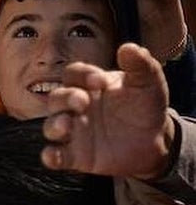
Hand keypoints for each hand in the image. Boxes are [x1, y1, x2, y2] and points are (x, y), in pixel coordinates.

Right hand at [42, 43, 175, 180]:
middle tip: (82, 102)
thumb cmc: (145, 107)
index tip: (99, 81)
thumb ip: (140, 65)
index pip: (73, 74)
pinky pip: (54, 156)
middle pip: (56, 98)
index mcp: (90, 85)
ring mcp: (74, 131)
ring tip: (66, 126)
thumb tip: (129, 47)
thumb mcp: (148, 82)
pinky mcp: (74, 155)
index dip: (81, 75)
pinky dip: (50, 157)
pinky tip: (54, 157)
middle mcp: (76, 107)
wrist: (154, 140)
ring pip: (50, 126)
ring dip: (54, 125)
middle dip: (64, 99)